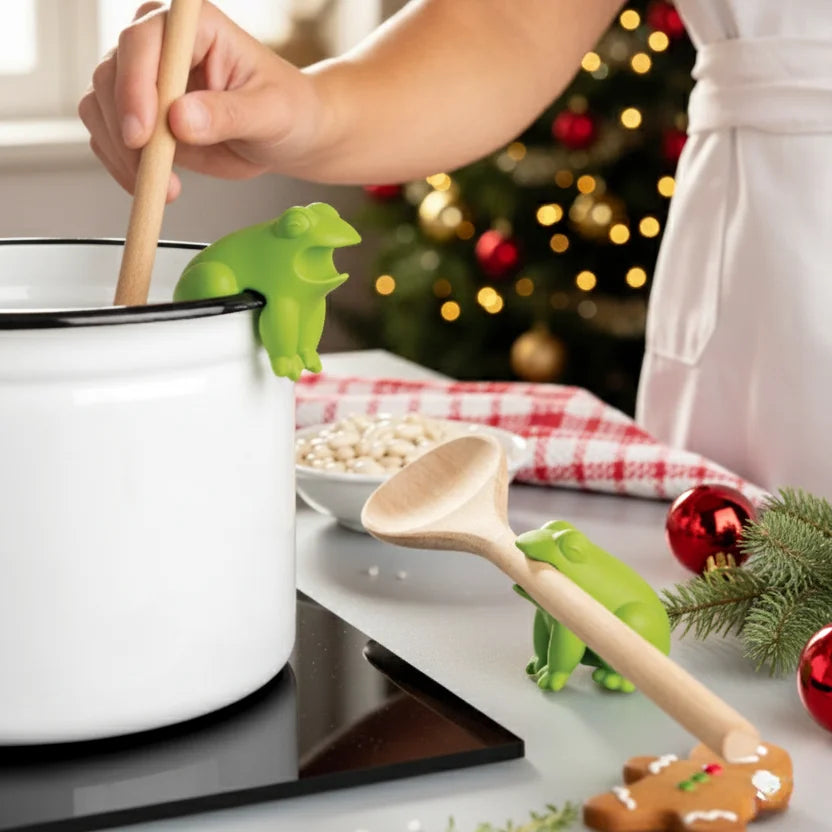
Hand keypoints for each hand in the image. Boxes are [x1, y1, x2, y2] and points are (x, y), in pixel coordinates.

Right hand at [78, 1, 327, 200]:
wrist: (287, 135)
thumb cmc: (288, 111)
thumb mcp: (270, 114)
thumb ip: (228, 114)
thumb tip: (181, 120)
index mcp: (193, 26)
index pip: (143, 42)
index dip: (135, 86)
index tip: (142, 134)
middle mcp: (158, 43)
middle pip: (110, 75)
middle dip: (126, 131)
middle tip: (157, 175)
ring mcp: (143, 78)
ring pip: (100, 106)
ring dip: (123, 154)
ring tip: (166, 188)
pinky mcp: (137, 114)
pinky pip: (108, 136)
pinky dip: (122, 165)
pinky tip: (153, 187)